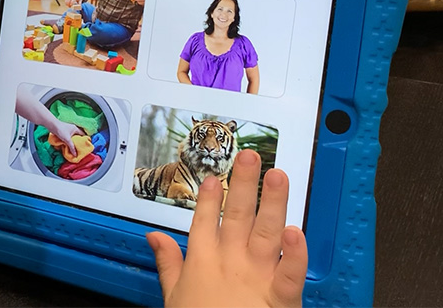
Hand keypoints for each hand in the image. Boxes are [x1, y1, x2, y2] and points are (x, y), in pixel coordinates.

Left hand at [52, 122, 83, 155]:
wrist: (52, 126)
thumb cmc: (61, 130)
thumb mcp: (67, 139)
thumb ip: (71, 147)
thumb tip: (75, 154)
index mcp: (76, 129)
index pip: (83, 134)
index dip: (85, 139)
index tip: (85, 145)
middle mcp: (73, 129)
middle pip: (78, 137)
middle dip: (78, 142)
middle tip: (80, 148)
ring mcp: (68, 131)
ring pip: (73, 137)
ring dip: (73, 142)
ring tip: (74, 148)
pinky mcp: (64, 132)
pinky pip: (68, 138)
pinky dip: (69, 141)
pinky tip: (68, 146)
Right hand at [147, 150, 307, 306]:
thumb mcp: (173, 296)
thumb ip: (166, 262)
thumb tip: (153, 237)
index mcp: (203, 261)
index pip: (205, 220)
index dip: (210, 196)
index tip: (215, 174)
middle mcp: (230, 262)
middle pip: (237, 215)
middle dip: (244, 183)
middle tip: (250, 156)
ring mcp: (256, 277)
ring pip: (266, 232)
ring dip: (273, 202)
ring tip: (277, 175)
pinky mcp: (281, 296)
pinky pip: (291, 271)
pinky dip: (295, 252)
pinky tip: (297, 230)